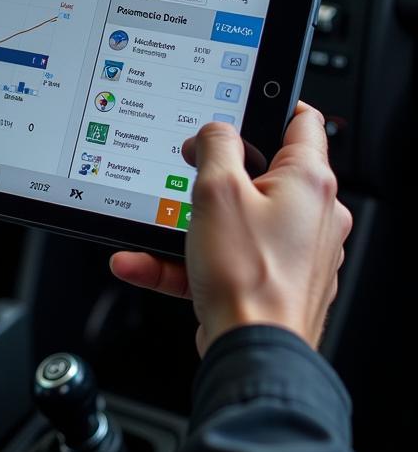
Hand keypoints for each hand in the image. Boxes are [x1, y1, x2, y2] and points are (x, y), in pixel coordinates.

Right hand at [110, 103, 351, 355]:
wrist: (253, 351)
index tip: (241, 100)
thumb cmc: (247, 276)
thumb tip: (215, 130)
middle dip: (214, 168)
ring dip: (187, 220)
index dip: (269, 103)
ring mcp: (293, 251)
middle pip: (260, 170)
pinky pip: (222, 257)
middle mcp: (311, 215)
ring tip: (153, 223)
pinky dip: (183, 258)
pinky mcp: (273, 281)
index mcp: (309, 182)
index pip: (302, 122)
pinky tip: (140, 262)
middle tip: (187, 166)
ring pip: (234, 219)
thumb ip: (214, 146)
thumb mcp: (216, 190)